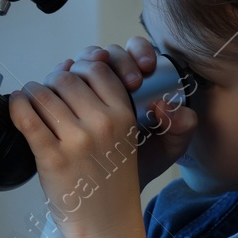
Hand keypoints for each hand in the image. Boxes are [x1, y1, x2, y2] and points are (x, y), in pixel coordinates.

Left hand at [9, 53, 146, 237]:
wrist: (105, 224)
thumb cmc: (110, 181)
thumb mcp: (123, 139)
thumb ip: (104, 104)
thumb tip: (67, 66)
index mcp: (124, 116)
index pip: (97, 70)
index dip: (78, 69)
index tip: (69, 80)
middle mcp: (103, 125)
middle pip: (67, 79)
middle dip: (52, 81)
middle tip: (46, 93)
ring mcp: (77, 142)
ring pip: (44, 94)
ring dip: (31, 92)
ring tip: (29, 100)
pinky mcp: (52, 158)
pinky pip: (27, 118)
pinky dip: (17, 105)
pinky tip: (16, 105)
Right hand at [73, 39, 197, 188]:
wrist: (113, 186)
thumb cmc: (143, 160)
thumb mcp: (169, 146)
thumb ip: (182, 126)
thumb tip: (165, 104)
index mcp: (135, 78)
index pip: (136, 50)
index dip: (140, 52)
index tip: (147, 69)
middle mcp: (107, 78)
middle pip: (106, 54)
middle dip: (118, 62)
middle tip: (131, 82)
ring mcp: (81, 87)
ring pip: (80, 62)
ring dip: (86, 65)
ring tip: (97, 80)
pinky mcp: (60, 100)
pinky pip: (56, 80)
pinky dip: (60, 75)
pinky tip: (63, 85)